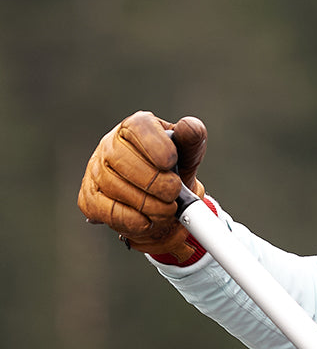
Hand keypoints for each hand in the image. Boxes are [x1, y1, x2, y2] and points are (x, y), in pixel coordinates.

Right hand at [77, 111, 207, 262]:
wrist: (163, 198)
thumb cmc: (174, 169)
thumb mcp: (188, 154)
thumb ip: (192, 139)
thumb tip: (189, 127)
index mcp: (135, 128)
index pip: (137, 127)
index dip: (154, 145)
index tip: (171, 162)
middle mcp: (110, 146)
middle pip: (120, 159)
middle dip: (153, 181)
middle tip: (174, 192)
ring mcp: (97, 171)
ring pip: (112, 185)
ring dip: (145, 203)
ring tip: (168, 209)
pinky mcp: (90, 197)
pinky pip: (103, 209)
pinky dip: (128, 219)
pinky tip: (147, 221)